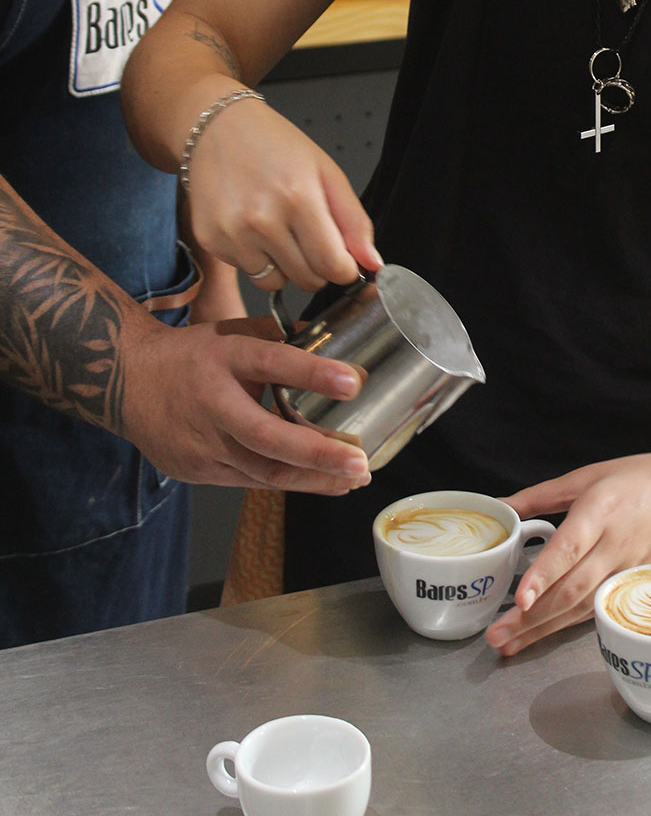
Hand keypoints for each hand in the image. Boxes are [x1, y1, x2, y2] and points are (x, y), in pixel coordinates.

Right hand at [120, 312, 372, 493]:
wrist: (126, 381)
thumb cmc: (191, 355)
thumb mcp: (233, 331)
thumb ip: (281, 338)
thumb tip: (337, 340)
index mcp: (224, 357)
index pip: (270, 362)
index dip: (312, 373)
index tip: (352, 382)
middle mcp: (212, 403)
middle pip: (267, 436)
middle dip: (318, 455)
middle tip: (359, 463)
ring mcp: (200, 443)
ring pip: (261, 470)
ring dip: (312, 479)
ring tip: (352, 479)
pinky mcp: (196, 470)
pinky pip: (247, 480)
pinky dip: (285, 482)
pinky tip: (319, 483)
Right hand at [185, 98, 381, 290]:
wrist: (218, 127)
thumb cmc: (275, 145)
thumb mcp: (327, 172)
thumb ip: (354, 221)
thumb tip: (372, 263)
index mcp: (298, 198)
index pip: (333, 266)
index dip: (344, 269)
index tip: (342, 260)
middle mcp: (262, 220)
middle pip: (307, 280)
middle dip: (317, 267)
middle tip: (308, 235)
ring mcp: (233, 233)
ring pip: (276, 282)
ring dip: (284, 265)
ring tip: (277, 227)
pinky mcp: (211, 240)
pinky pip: (247, 271)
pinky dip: (255, 257)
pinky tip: (251, 225)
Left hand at [485, 449, 650, 655]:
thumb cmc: (639, 478)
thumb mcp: (586, 476)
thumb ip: (540, 496)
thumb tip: (499, 506)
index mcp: (600, 510)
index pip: (570, 548)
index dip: (543, 575)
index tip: (519, 600)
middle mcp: (616, 544)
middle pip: (573, 589)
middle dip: (532, 618)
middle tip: (497, 636)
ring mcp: (632, 570)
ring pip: (586, 607)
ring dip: (546, 628)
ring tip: (512, 643)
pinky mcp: (643, 587)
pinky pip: (603, 609)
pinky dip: (573, 625)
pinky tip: (547, 635)